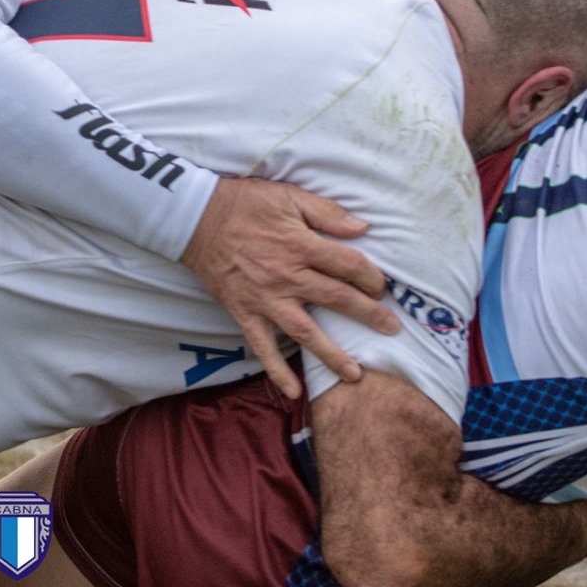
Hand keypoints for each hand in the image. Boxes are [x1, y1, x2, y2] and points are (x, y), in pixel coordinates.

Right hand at [179, 175, 395, 399]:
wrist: (195, 217)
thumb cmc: (244, 202)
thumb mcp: (288, 195)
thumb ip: (326, 212)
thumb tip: (362, 228)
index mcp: (301, 244)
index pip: (349, 265)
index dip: (371, 276)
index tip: (381, 285)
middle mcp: (288, 276)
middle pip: (337, 299)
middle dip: (369, 314)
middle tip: (392, 328)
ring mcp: (266, 298)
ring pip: (306, 331)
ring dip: (332, 354)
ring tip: (356, 374)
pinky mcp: (245, 312)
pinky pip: (263, 346)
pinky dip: (277, 370)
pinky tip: (294, 391)